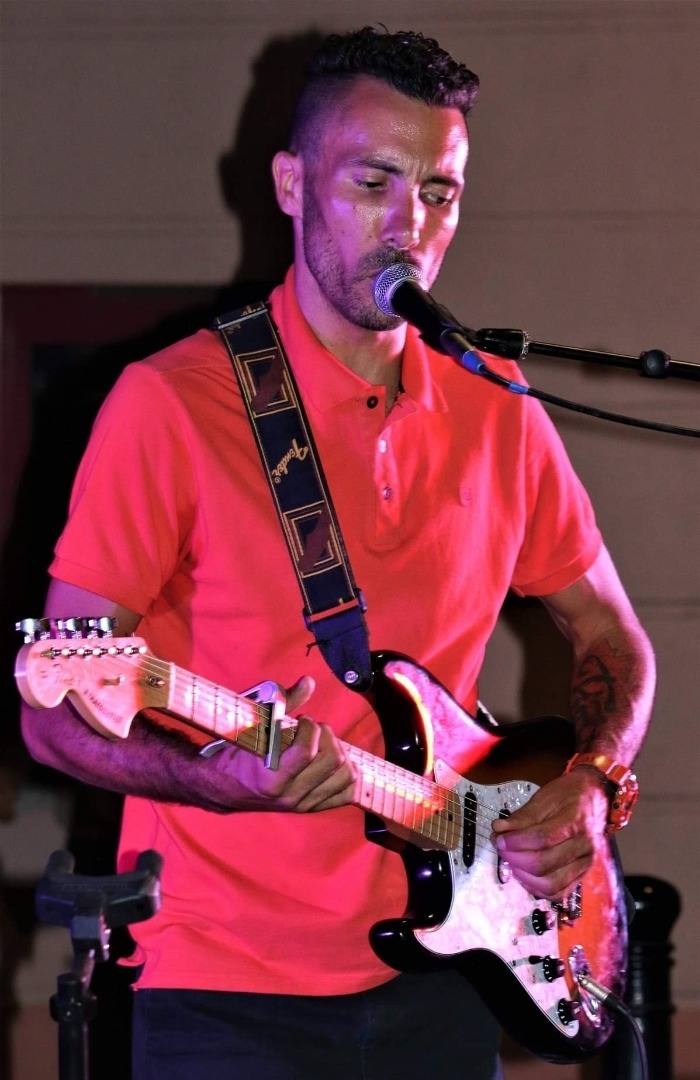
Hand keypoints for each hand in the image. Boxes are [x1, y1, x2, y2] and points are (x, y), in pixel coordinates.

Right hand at [208, 676, 355, 812]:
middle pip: (332, 761)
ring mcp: (303, 804)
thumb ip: (282, 702)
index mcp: (272, 779)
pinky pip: (347, 793)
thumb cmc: (239, 754)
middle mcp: (291, 796)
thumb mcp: (253, 727)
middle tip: (314, 729)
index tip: (302, 720)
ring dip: (340, 752)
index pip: (306, 752)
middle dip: (327, 736)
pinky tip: (334, 760)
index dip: (310, 728)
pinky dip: (348, 774)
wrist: (226, 788)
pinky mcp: (313, 807)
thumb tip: (309, 682)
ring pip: (345, 776)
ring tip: (323, 743)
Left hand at [489, 769, 609, 899]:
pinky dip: (538, 889)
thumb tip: (499, 829)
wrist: (596, 798)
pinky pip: (559, 893)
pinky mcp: (582, 874)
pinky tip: (525, 875)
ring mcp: (585, 863)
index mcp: (575, 822)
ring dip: (524, 876)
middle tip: (501, 848)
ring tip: (512, 861)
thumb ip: (523, 816)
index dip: (515, 842)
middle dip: (515, 858)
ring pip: (551, 884)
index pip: (542, 839)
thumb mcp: (545, 797)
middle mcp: (584, 846)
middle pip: (544, 864)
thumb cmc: (570, 795)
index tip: (498, 838)